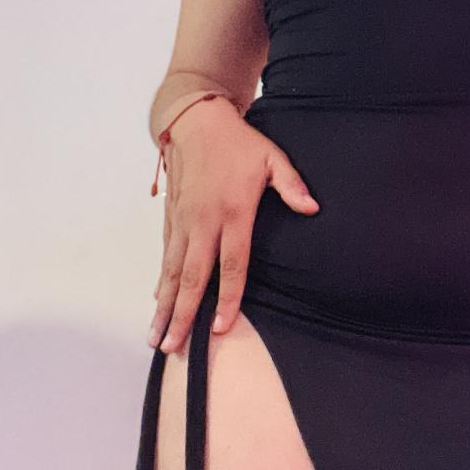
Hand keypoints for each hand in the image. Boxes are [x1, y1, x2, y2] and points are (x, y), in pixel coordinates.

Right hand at [149, 104, 319, 355]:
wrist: (195, 122)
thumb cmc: (238, 143)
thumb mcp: (272, 158)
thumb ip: (291, 186)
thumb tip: (313, 208)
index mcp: (233, 212)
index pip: (231, 265)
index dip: (226, 298)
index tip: (218, 327)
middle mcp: (203, 222)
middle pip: (192, 278)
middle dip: (181, 315)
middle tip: (171, 347)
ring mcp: (183, 221)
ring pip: (171, 271)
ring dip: (163, 306)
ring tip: (155, 337)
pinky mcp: (171, 217)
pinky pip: (165, 255)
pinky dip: (161, 281)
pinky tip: (157, 302)